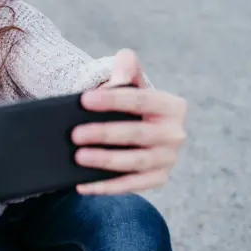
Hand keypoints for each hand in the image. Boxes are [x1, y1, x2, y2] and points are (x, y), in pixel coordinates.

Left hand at [71, 49, 186, 194]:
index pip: (141, 100)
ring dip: (106, 161)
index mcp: (172, 106)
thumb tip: (124, 63)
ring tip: (78, 157)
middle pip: (138, 133)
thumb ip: (126, 67)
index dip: (113, 100)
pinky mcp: (157, 179)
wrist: (136, 127)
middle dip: (105, 134)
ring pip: (135, 162)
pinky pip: (131, 185)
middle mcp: (175, 134)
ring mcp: (167, 159)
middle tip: (75, 134)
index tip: (84, 99)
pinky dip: (106, 187)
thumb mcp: (129, 81)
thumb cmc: (129, 102)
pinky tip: (82, 184)